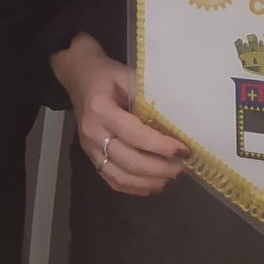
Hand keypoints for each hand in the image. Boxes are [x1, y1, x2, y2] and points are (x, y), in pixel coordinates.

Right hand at [50, 33, 187, 196]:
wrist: (78, 76)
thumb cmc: (107, 75)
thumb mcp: (128, 76)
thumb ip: (148, 98)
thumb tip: (178, 122)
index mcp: (101, 109)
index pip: (134, 134)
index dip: (161, 146)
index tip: (184, 150)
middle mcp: (92, 132)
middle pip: (129, 160)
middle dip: (159, 168)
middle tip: (181, 166)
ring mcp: (89, 148)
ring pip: (121, 176)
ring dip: (149, 181)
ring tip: (170, 177)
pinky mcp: (90, 157)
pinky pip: (112, 180)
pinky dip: (134, 187)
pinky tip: (153, 185)